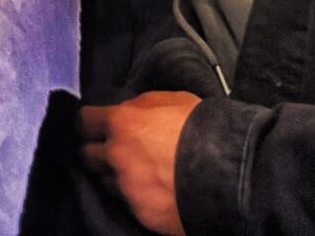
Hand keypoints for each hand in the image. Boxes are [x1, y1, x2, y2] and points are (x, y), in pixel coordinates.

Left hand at [79, 92, 197, 234]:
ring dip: (116, 176)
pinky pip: (127, 203)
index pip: (82, 121)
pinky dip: (135, 198)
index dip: (89, 123)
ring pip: (105, 181)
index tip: (94, 126)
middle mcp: (117, 155)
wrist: (232, 172)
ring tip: (139, 174)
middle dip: (98, 152)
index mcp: (121, 122)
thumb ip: (140, 107)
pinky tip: (153, 191)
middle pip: (86, 155)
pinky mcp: (141, 214)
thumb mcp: (171, 101)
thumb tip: (127, 112)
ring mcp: (127, 188)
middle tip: (114, 151)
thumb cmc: (204, 129)